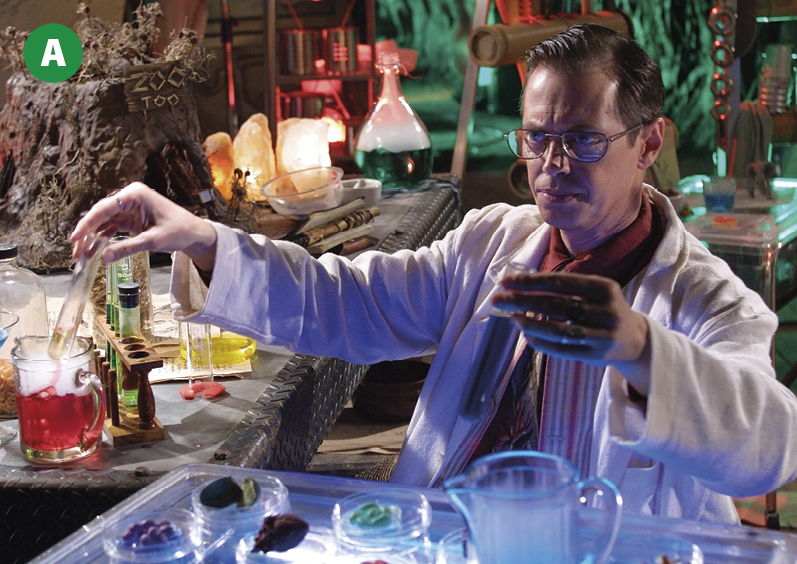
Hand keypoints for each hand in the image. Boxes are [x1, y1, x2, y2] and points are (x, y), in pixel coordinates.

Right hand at [69, 183, 217, 271]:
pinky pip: (111, 227)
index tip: (75, 238)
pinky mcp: (129, 217)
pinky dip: (102, 238)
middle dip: (86, 233)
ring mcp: (128, 207)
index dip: (87, 224)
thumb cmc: (179, 230)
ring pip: (103, 222)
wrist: (193, 232)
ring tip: (81, 255)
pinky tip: (93, 251)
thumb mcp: (154, 241)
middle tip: (76, 252)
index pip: (104, 208)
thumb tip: (104, 257)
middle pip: (100, 214)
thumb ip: (128, 248)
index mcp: (135, 195)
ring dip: (92, 238)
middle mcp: (129, 197)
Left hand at [492, 271, 650, 393]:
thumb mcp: (594, 291)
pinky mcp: (595, 355)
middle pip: (556, 305)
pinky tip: (526, 333)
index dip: (530, 282)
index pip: (560, 283)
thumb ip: (564, 288)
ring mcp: (602, 336)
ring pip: (557, 330)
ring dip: (529, 323)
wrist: (634, 339)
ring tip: (512, 317)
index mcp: (604, 288)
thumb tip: (520, 285)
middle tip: (498, 300)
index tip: (506, 282)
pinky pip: (560, 349)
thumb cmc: (603, 308)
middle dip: (522, 301)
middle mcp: (607, 311)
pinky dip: (539, 341)